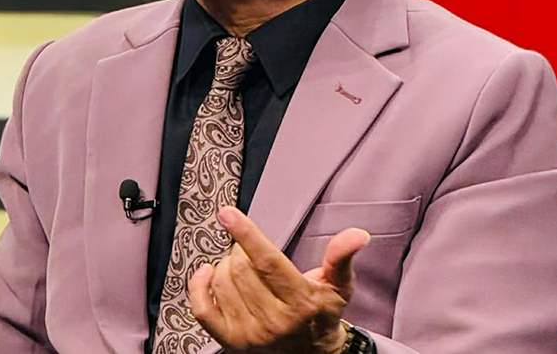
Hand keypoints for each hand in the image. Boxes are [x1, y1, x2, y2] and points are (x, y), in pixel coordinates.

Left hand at [187, 207, 369, 353]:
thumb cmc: (322, 314)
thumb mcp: (338, 285)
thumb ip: (341, 257)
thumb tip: (357, 235)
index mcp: (301, 302)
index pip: (267, 262)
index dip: (246, 234)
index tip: (228, 214)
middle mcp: (275, 321)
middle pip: (241, 268)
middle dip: (241, 250)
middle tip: (250, 250)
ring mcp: (251, 333)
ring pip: (222, 282)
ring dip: (225, 265)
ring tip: (241, 266)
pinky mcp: (232, 341)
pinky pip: (202, 308)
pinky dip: (199, 286)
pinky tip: (208, 273)